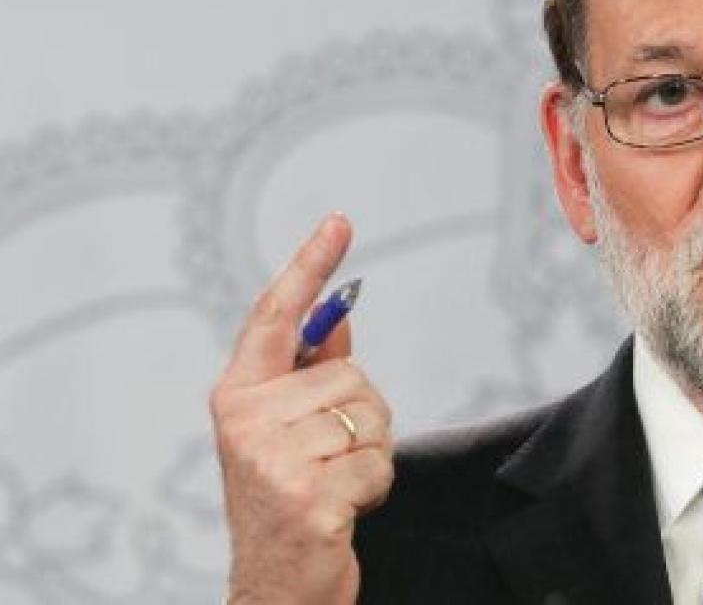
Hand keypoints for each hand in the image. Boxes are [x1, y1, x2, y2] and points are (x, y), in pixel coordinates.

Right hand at [210, 213, 393, 603]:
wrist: (276, 585)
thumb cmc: (287, 500)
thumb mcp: (288, 431)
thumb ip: (309, 373)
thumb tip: (340, 315)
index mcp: (238, 396)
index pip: (276, 316)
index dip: (310, 266)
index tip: (339, 222)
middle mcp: (246, 421)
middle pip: (350, 373)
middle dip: (362, 416)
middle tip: (331, 459)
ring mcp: (273, 460)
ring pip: (371, 415)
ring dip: (370, 454)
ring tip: (335, 484)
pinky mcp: (307, 496)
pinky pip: (377, 462)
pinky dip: (375, 486)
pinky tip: (343, 510)